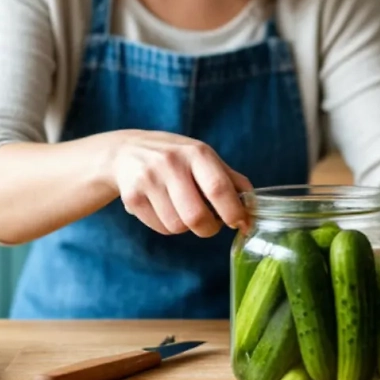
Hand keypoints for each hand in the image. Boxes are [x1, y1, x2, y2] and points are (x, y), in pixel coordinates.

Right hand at [107, 130, 253, 236]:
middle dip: (209, 228)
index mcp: (196, 152)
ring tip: (182, 210)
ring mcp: (148, 180)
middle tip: (210, 224)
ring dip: (186, 227)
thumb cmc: (174, 157)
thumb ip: (230, 179)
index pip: (218, 188)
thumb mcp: (202, 157)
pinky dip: (167, 226)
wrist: (125, 151)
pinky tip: (163, 209)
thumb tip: (254, 208)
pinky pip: (160, 228)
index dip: (233, 212)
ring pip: (177, 227)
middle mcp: (171, 164)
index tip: (240, 223)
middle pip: (196, 217)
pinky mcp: (132, 197)